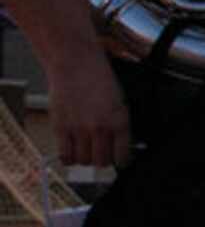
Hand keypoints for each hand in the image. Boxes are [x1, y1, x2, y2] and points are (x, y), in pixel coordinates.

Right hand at [50, 51, 129, 170]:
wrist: (75, 64)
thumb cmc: (98, 80)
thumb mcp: (120, 102)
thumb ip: (120, 126)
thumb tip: (122, 147)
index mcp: (120, 122)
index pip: (122, 157)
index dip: (121, 160)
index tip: (118, 159)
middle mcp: (100, 128)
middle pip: (102, 162)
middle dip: (103, 159)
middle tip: (100, 152)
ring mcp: (79, 129)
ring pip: (84, 161)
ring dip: (85, 158)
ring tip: (85, 148)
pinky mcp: (60, 128)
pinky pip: (65, 156)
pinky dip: (68, 157)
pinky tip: (71, 149)